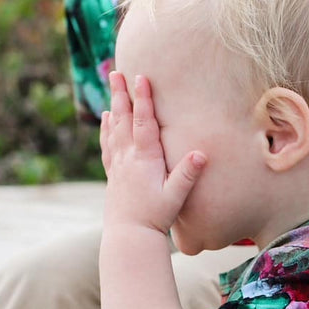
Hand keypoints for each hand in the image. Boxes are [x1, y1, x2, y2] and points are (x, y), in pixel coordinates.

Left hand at [100, 72, 204, 233]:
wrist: (129, 235)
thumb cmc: (156, 217)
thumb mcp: (176, 197)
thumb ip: (187, 174)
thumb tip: (201, 154)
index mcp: (144, 159)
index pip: (143, 122)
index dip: (143, 98)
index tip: (141, 77)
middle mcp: (127, 158)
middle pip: (124, 119)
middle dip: (121, 94)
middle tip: (117, 72)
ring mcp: (118, 165)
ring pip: (114, 128)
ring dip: (113, 106)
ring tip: (111, 87)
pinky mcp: (113, 174)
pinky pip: (108, 144)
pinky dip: (107, 128)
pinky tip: (106, 119)